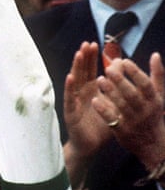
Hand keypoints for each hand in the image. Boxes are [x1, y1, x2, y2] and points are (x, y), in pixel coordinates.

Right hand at [63, 42, 111, 188]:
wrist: (91, 145)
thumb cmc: (101, 124)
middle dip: (83, 58)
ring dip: (75, 67)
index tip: (94, 44)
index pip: (90, 70)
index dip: (91, 57)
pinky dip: (69, 87)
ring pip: (74, 81)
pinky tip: (70, 77)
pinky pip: (69, 98)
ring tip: (78, 54)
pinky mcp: (71, 112)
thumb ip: (116, 85)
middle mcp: (81, 93)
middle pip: (81, 72)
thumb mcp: (112, 102)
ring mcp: (74, 101)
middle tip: (86, 43)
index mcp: (91, 90)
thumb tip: (122, 64)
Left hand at [92, 53, 164, 170]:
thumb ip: (157, 75)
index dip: (135, 72)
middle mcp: (145, 111)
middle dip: (120, 81)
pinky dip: (104, 110)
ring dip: (110, 92)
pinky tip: (95, 100)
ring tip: (99, 80)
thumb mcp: (159, 96)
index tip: (124, 61)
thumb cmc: (153, 114)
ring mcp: (133, 121)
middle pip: (132, 94)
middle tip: (108, 69)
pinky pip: (112, 119)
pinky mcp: (122, 131)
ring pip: (121, 105)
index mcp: (154, 100)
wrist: (152, 144)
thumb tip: (155, 55)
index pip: (145, 84)